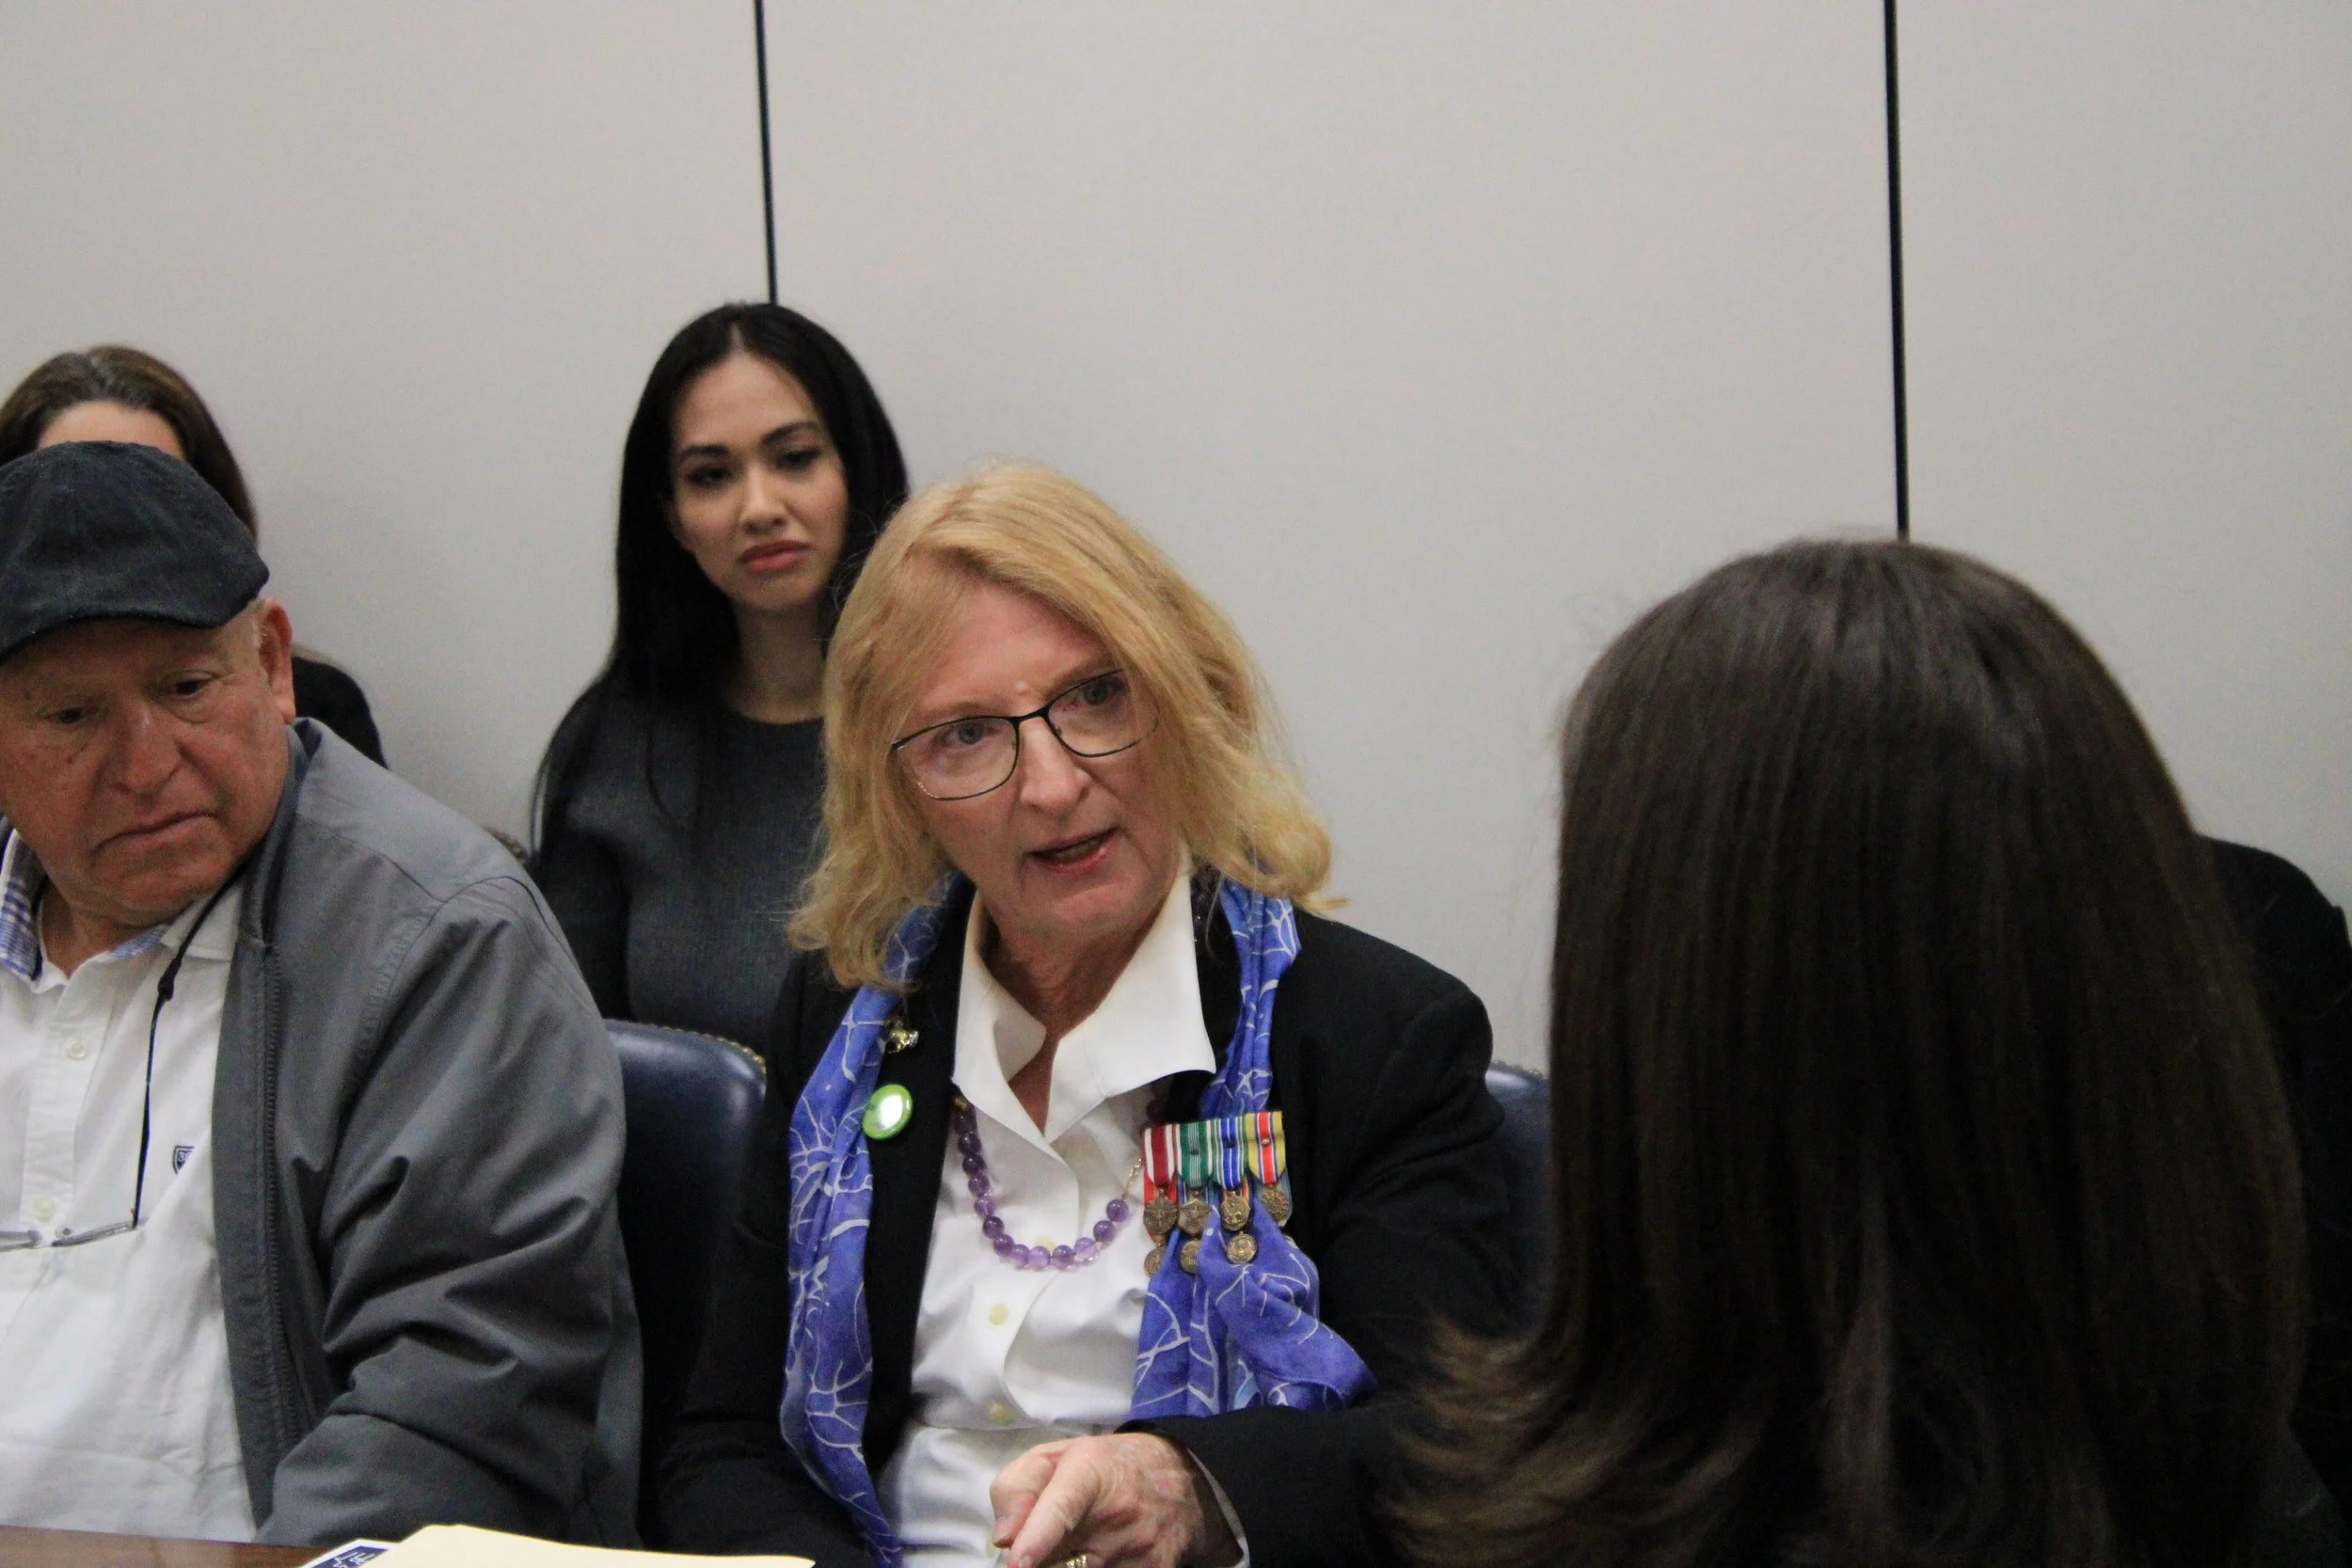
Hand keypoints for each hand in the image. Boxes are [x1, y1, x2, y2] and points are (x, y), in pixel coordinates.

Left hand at [989, 1432, 1240, 1567]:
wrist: (1185, 1482)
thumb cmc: (1109, 1468)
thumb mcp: (1057, 1457)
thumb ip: (1016, 1489)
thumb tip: (1003, 1539)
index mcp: (1089, 1473)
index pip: (1062, 1508)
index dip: (1038, 1537)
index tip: (1018, 1561)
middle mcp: (1116, 1514)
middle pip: (1058, 1559)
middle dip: (1041, 1559)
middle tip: (1041, 1548)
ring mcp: (1138, 1551)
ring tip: (1080, 1549)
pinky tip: (1103, 1559)